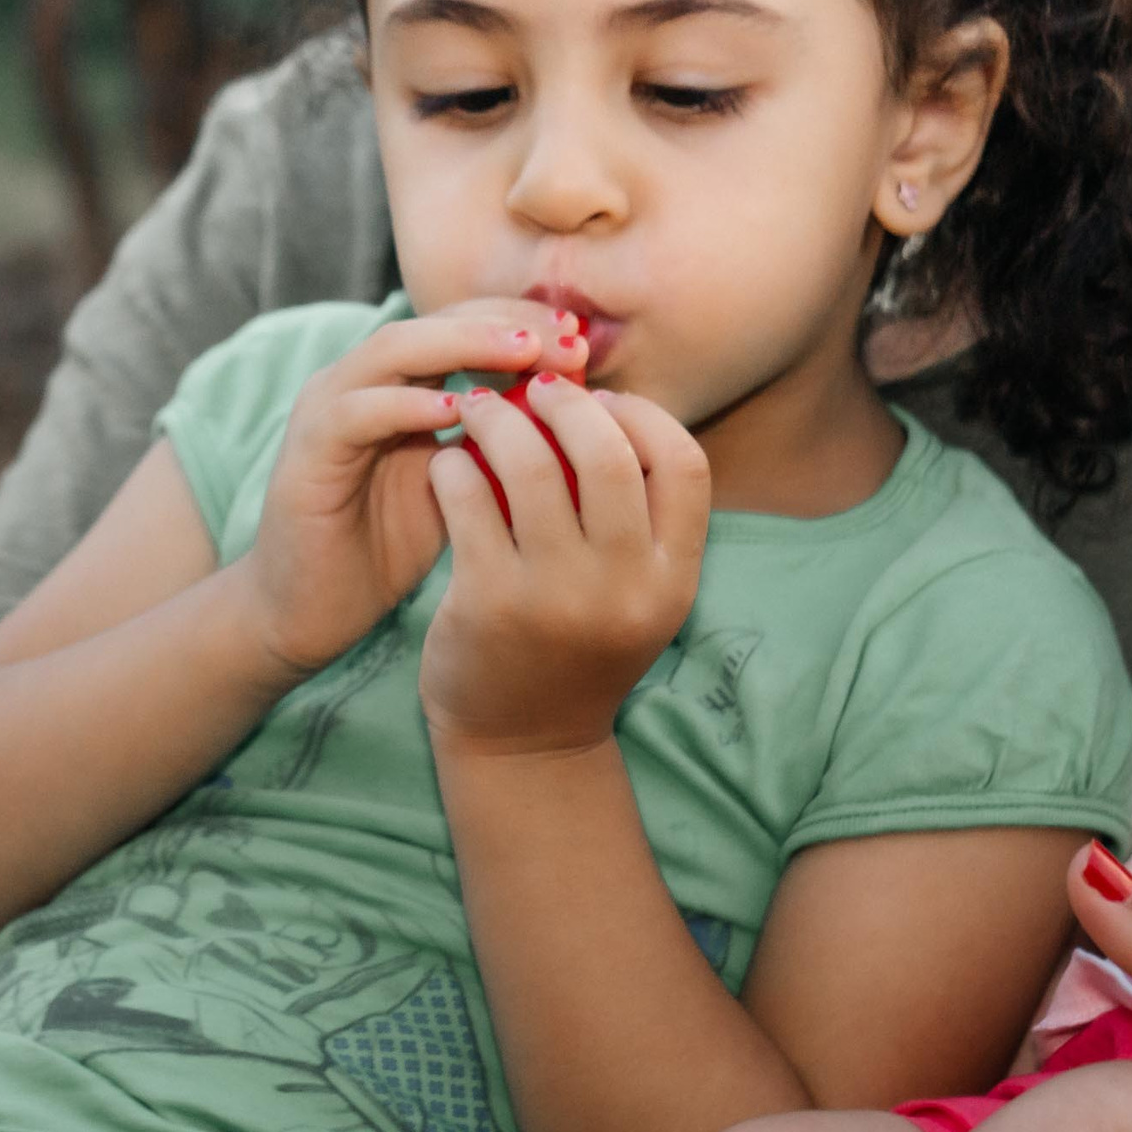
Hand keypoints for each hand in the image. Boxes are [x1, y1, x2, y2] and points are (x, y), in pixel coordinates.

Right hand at [238, 300, 589, 676]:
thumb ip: (500, 446)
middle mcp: (360, 382)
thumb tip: (582, 420)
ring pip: (395, 350)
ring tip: (525, 354)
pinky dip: (408, 406)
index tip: (585, 345)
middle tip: (568, 342)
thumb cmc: (388, 549)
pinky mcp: (305, 451)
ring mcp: (327, 410)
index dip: (525, 324)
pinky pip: (357, 412)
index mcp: (399, 385)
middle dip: (505, 325)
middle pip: (435, 321)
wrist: (309, 610)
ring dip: (463, 345)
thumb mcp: (461, 487)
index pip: (464, 324)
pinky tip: (461, 412)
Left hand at [420, 376, 708, 754]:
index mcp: (671, 580)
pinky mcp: (489, 602)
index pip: (685, 464)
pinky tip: (446, 461)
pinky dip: (454, 465)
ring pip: (532, 467)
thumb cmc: (573, 648)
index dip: (643, 416)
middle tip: (531, 388)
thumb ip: (628, 516)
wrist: (521, 743)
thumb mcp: (627, 594)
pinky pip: (468, 500)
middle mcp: (624, 589)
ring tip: (477, 407)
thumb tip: (594, 402)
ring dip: (499, 420)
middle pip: (610, 454)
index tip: (601, 403)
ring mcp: (556, 597)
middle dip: (566, 403)